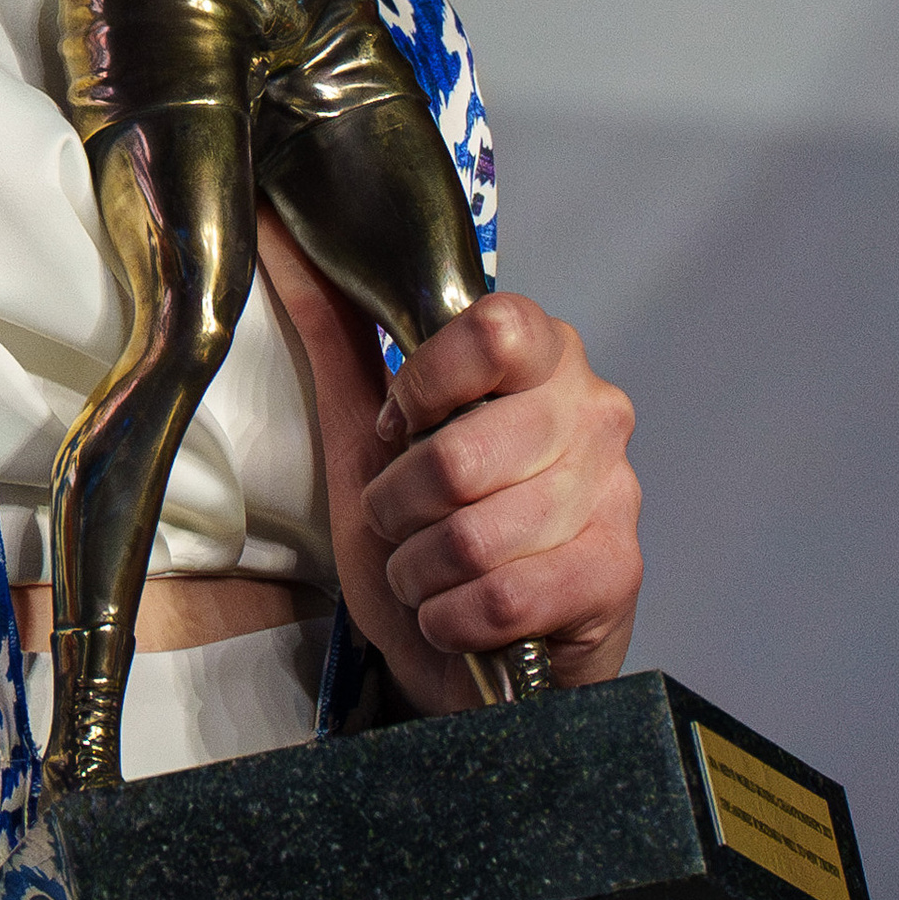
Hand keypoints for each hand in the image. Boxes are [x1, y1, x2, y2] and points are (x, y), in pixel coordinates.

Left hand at [257, 212, 641, 717]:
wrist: (478, 660)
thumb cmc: (426, 534)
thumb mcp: (367, 435)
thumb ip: (338, 337)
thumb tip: (280, 239)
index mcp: (543, 355)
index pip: (492, 329)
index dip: (422, 388)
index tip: (399, 427)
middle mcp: (595, 411)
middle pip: (460, 452)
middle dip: (401, 507)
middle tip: (404, 524)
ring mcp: (616, 493)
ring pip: (473, 533)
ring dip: (421, 570)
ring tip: (430, 573)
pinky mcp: (618, 573)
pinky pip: (501, 594)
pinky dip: (452, 617)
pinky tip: (458, 615)